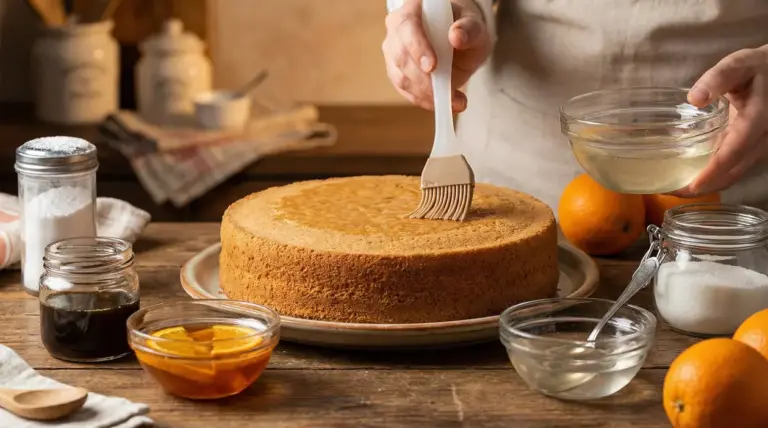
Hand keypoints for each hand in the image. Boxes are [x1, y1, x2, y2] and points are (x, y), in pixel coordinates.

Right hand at [382, 0, 491, 111]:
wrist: (458, 41)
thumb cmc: (464, 29)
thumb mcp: (474, 25)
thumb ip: (469, 29)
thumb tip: (456, 37)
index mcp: (413, 11)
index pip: (407, 27)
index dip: (417, 48)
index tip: (432, 67)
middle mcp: (397, 31)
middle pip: (401, 57)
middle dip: (424, 80)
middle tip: (449, 93)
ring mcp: (394, 53)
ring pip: (401, 78)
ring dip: (427, 95)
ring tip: (455, 100)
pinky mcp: (397, 74)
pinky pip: (407, 92)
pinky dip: (425, 101)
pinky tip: (446, 103)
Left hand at [676, 46, 767, 196]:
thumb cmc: (757, 67)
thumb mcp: (738, 65)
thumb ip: (717, 78)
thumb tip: (694, 98)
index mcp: (759, 119)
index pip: (735, 151)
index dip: (713, 171)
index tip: (692, 185)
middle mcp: (763, 139)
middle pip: (734, 171)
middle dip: (705, 185)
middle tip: (672, 191)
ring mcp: (761, 147)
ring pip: (735, 174)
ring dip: (709, 185)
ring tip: (677, 188)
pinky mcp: (754, 149)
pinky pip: (736, 169)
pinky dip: (715, 177)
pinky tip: (693, 177)